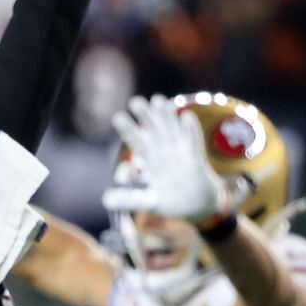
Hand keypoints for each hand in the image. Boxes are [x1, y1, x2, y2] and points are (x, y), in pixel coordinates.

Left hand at [101, 95, 241, 222]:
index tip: (118, 117)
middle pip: (153, 132)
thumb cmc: (173, 200)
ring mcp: (181, 154)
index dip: (128, 130)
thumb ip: (128, 200)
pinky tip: (186, 116)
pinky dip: (190, 131)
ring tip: (157, 100)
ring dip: (166, 116)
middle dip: (145, 117)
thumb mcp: (148, 201)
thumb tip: (105, 200)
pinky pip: (193, 143)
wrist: (201, 205)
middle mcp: (164, 154)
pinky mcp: (196, 161)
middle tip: (134, 101)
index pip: (137, 142)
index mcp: (150, 162)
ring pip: (172, 131)